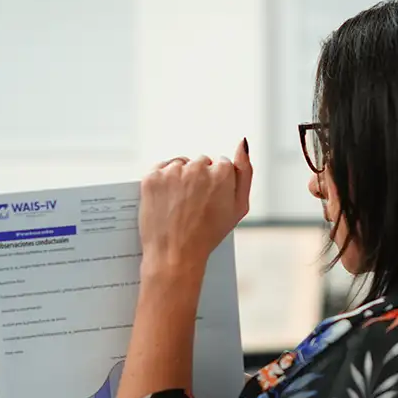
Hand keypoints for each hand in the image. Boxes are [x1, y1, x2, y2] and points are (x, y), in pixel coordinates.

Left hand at [139, 139, 252, 271]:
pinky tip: (167, 199)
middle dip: (199, 178)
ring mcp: (173, 171)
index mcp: (222, 172)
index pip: (220, 164)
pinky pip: (161, 168)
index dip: (216, 184)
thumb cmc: (209, 234)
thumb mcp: (239, 207)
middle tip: (194, 204)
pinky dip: (163, 180)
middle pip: (200, 162)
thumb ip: (245, 172)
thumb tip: (242, 143)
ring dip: (180, 178)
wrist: (176, 254)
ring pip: (180, 164)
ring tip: (180, 204)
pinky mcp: (152, 176)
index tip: (210, 200)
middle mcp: (197, 167)